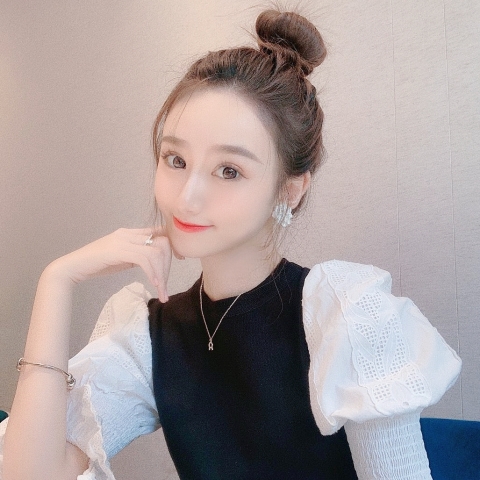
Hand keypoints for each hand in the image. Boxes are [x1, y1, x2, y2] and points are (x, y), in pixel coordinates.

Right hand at [46, 228, 174, 301]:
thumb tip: (154, 260)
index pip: (159, 232)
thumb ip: (137, 255)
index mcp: (130, 232)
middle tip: (165, 284)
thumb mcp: (122, 257)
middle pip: (162, 243)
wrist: (72, 267)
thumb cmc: (96, 265)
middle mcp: (128, 233)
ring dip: (162, 274)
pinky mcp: (119, 250)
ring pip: (155, 253)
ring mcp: (123, 240)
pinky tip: (154, 286)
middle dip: (168, 265)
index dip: (172, 245)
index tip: (179, 260)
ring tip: (161, 291)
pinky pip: (145, 260)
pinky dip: (153, 274)